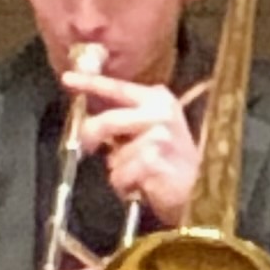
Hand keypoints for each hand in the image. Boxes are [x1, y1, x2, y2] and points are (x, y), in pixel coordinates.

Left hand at [80, 72, 204, 229]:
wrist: (202, 190)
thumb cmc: (170, 163)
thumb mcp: (150, 132)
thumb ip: (123, 123)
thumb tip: (90, 124)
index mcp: (158, 100)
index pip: (119, 88)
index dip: (92, 83)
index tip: (68, 78)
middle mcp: (160, 113)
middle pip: (106, 121)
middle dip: (90, 138)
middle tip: (87, 149)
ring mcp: (159, 136)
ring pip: (112, 157)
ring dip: (118, 171)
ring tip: (140, 175)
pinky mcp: (153, 159)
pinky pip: (119, 176)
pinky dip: (124, 186)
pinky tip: (144, 186)